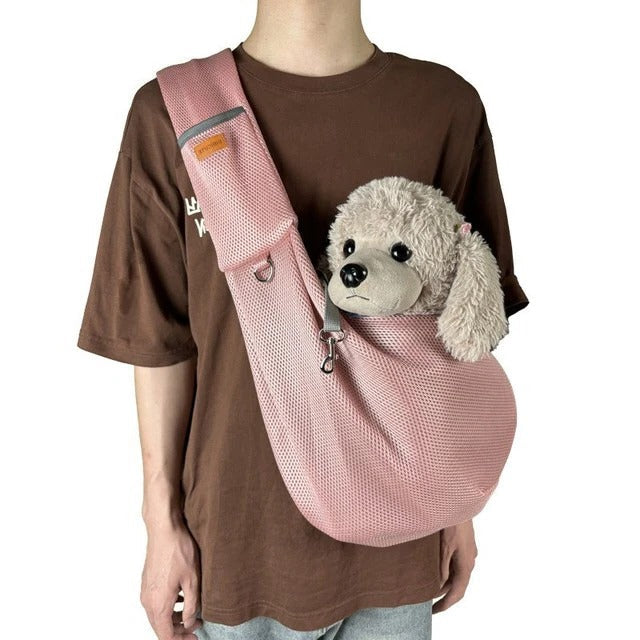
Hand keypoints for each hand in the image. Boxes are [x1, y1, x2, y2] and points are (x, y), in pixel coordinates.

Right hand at [140, 519, 202, 638]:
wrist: (164, 529)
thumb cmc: (178, 550)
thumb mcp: (192, 580)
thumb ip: (191, 605)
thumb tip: (189, 622)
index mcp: (158, 604)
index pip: (166, 635)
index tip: (194, 637)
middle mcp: (148, 600)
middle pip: (160, 627)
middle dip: (178, 631)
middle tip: (195, 628)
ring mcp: (145, 590)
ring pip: (157, 615)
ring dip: (173, 619)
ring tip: (191, 613)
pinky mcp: (147, 582)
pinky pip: (155, 603)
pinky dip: (168, 607)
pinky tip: (182, 598)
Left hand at [432, 519, 477, 613]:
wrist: (458, 504)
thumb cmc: (452, 523)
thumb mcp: (445, 547)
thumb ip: (443, 566)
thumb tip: (440, 583)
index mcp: (466, 564)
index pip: (458, 592)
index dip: (446, 604)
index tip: (434, 611)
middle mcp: (470, 560)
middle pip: (458, 584)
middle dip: (444, 594)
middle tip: (428, 601)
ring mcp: (468, 553)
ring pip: (457, 573)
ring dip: (445, 581)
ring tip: (428, 586)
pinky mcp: (465, 546)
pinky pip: (457, 564)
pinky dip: (447, 570)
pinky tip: (435, 569)